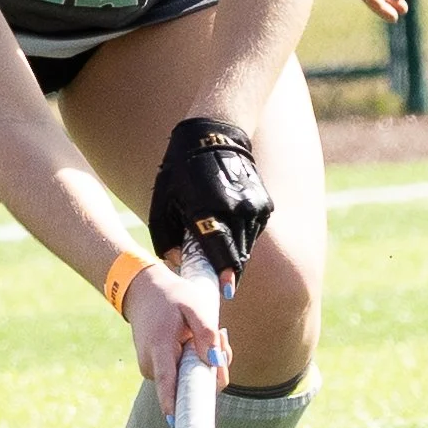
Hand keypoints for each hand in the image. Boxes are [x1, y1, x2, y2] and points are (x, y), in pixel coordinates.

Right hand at [123, 260, 229, 415]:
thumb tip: (215, 361)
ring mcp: (152, 370)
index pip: (167, 384)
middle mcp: (152, 365)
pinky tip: (199, 340)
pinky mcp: (158, 371)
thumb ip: (207, 333)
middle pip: (190, 385)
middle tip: (222, 336)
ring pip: (189, 381)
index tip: (179, 423)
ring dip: (206, 362)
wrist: (144, 291)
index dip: (174, 405)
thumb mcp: (194, 305)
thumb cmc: (171, 297)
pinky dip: (197, 362)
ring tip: (212, 333)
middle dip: (214, 369)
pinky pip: (183, 375)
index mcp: (160, 349)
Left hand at [148, 117, 272, 291]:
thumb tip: (178, 263)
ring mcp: (254, 207)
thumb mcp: (163, 202)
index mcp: (209, 210)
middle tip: (216, 280)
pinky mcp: (264, 205)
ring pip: (246, 245)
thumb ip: (167, 238)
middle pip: (236, 255)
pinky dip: (241, 236)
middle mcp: (237, 211)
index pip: (221, 252)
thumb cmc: (180, 170)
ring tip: (217, 249)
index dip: (224, 275)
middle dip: (226, 269)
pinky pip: (252, 231)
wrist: (214, 135)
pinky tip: (227, 225)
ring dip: (233, 253)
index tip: (225, 292)